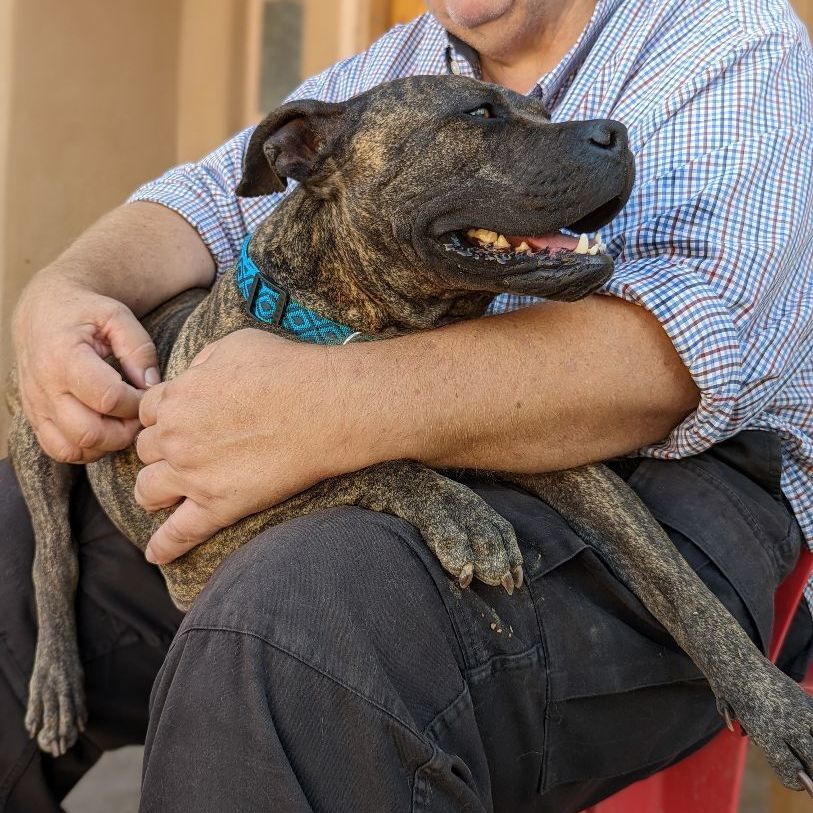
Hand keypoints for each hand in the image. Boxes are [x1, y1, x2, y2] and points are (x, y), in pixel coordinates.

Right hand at [13, 270, 159, 462]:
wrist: (43, 310)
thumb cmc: (85, 311)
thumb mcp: (117, 316)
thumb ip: (138, 349)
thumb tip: (151, 386)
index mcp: (64, 356)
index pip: (108, 398)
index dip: (137, 403)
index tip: (148, 394)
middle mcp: (44, 385)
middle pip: (89, 432)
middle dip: (125, 431)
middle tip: (140, 415)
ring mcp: (36, 405)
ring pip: (73, 448)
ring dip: (107, 444)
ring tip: (123, 422)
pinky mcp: (35, 417)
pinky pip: (60, 450)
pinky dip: (86, 449)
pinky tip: (105, 430)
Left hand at [135, 329, 366, 564]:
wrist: (325, 407)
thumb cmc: (287, 370)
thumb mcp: (235, 345)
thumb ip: (202, 362)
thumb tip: (193, 375)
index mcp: (178, 397)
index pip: (149, 411)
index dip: (164, 415)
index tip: (181, 420)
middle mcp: (176, 438)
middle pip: (147, 450)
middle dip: (162, 449)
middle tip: (186, 451)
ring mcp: (194, 475)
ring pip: (148, 491)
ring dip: (155, 491)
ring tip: (167, 495)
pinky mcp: (219, 505)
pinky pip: (180, 533)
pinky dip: (164, 546)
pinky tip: (157, 555)